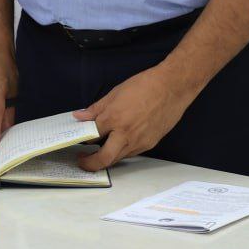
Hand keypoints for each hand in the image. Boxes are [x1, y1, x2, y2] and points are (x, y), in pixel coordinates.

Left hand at [75, 63, 197, 170]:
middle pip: (105, 158)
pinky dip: (121, 150)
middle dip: (91, 163)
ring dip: (106, 157)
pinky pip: (131, 152)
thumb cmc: (144, 86)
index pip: (91, 136)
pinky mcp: (150, 144)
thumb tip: (80, 116)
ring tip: (98, 149)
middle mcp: (126, 134)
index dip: (81, 140)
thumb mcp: (114, 93)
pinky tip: (117, 142)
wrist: (172, 88)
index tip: (77, 142)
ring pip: (119, 157)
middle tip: (83, 160)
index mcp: (114, 118)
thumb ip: (96, 109)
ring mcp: (140, 142)